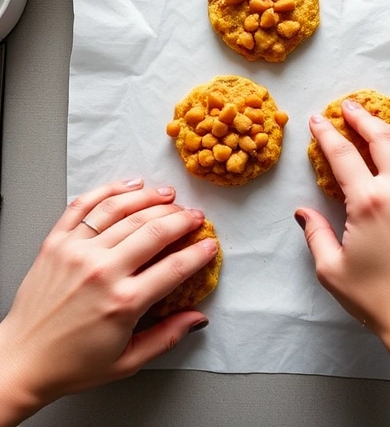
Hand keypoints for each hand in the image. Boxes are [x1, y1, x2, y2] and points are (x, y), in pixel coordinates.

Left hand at [0, 179, 217, 425]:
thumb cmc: (72, 364)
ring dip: (151, 199)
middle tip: (195, 217)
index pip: (176, 266)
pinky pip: (84, 207)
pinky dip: (109, 191)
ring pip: (123, 212)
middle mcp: (101, 272)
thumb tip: (197, 319)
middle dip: (182, 220)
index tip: (210, 245)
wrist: (19, 361)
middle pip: (154, 231)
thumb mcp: (128, 362)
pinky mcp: (55, 244)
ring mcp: (76, 253)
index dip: (200, 252)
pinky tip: (129, 186)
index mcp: (124, 302)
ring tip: (169, 196)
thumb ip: (167, 337)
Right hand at [296, 100, 389, 343]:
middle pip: (383, 138)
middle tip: (349, 108)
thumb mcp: (332, 269)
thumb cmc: (378, 299)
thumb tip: (304, 214)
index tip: (318, 121)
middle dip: (363, 118)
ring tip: (378, 123)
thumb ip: (316, 234)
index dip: (327, 134)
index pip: (344, 154)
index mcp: (370, 203)